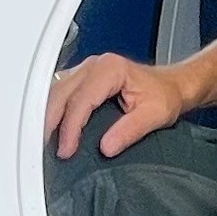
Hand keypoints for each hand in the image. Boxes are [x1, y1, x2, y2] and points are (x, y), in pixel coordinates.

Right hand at [46, 52, 193, 159]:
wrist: (172, 86)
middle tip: (46, 149)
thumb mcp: (155, 114)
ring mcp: (86, 70)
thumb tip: (106, 146)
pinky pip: (60, 93)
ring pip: (56, 92)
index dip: (70, 128)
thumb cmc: (164, 95)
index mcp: (110, 69)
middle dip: (50, 123)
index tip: (66, 149)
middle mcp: (95, 66)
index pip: (80, 100)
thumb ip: (130, 130)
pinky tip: (52, 129)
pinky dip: (54, 111)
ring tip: (45, 142)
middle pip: (60, 94)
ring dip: (48, 117)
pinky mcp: (83, 79)